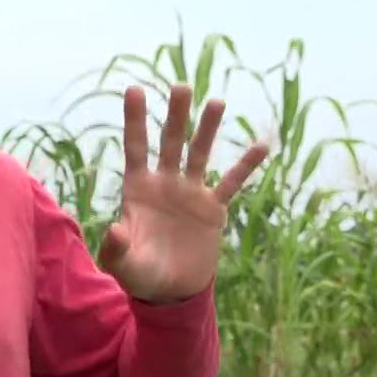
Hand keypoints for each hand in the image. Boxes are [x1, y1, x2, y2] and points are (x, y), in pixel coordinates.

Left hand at [97, 84, 268, 303]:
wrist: (171, 291)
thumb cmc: (140, 274)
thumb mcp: (123, 265)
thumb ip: (116, 248)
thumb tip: (113, 229)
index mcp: (138, 189)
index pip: (136, 147)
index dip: (135, 119)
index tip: (135, 88)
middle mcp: (165, 183)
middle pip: (170, 142)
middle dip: (176, 115)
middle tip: (182, 86)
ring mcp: (190, 193)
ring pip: (200, 154)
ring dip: (208, 129)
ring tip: (217, 102)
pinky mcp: (213, 209)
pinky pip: (231, 183)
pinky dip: (245, 166)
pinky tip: (262, 145)